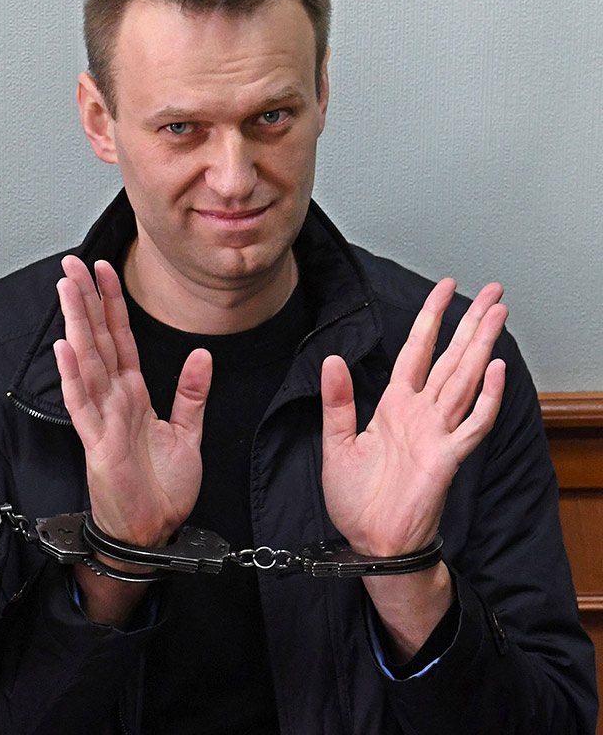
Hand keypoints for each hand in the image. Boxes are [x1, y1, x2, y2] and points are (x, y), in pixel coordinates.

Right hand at [55, 256, 211, 547]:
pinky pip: (83, 404)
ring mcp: (102, 419)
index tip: (104, 270)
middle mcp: (113, 400)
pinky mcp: (98, 443)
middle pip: (97, 340)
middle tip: (73, 264)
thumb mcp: (188, 433)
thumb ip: (192, 393)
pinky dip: (73, 376)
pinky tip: (66, 348)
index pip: (120, 338)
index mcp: (133, 395)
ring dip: (75, 324)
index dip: (112, 303)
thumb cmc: (162, 489)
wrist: (153, 531)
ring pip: (86, 362)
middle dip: (85, 300)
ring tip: (66, 290)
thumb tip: (202, 354)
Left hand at [321, 278, 506, 556]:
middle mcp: (420, 414)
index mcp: (395, 407)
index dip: (430, 319)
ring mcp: (437, 434)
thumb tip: (331, 359)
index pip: (417, 351)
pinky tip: (495, 370)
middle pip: (451, 358)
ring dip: (482, 347)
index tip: (445, 288)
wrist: (371, 541)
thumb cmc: (357, 499)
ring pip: (466, 380)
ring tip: (498, 314)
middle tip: (493, 290)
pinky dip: (486, 397)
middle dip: (471, 323)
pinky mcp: (447, 458)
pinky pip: (472, 423)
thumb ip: (337, 401)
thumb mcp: (336, 442)